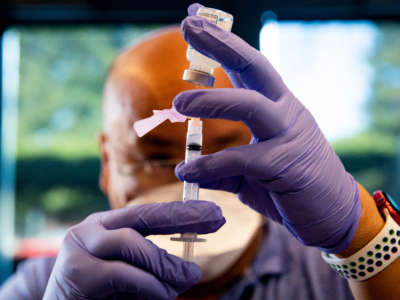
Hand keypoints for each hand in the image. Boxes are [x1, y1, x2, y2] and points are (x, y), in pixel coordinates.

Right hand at [43, 201, 224, 299]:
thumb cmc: (97, 296)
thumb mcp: (128, 274)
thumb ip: (150, 266)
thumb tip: (189, 270)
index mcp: (106, 226)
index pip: (148, 213)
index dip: (182, 211)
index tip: (213, 212)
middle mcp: (92, 229)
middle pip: (142, 215)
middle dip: (183, 215)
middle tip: (216, 217)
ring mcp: (81, 248)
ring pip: (132, 242)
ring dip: (166, 263)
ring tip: (189, 276)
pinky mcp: (78, 272)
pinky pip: (123, 273)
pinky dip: (150, 284)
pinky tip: (165, 294)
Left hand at [174, 3, 360, 252]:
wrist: (331, 214)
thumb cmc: (291, 185)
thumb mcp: (253, 170)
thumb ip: (224, 166)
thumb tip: (189, 168)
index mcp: (277, 107)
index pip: (249, 67)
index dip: (224, 43)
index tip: (196, 22)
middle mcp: (285, 113)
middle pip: (256, 68)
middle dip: (223, 45)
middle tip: (188, 26)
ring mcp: (288, 137)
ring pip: (250, 106)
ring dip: (212, 100)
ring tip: (178, 103)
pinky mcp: (286, 166)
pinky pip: (241, 160)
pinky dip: (209, 166)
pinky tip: (185, 172)